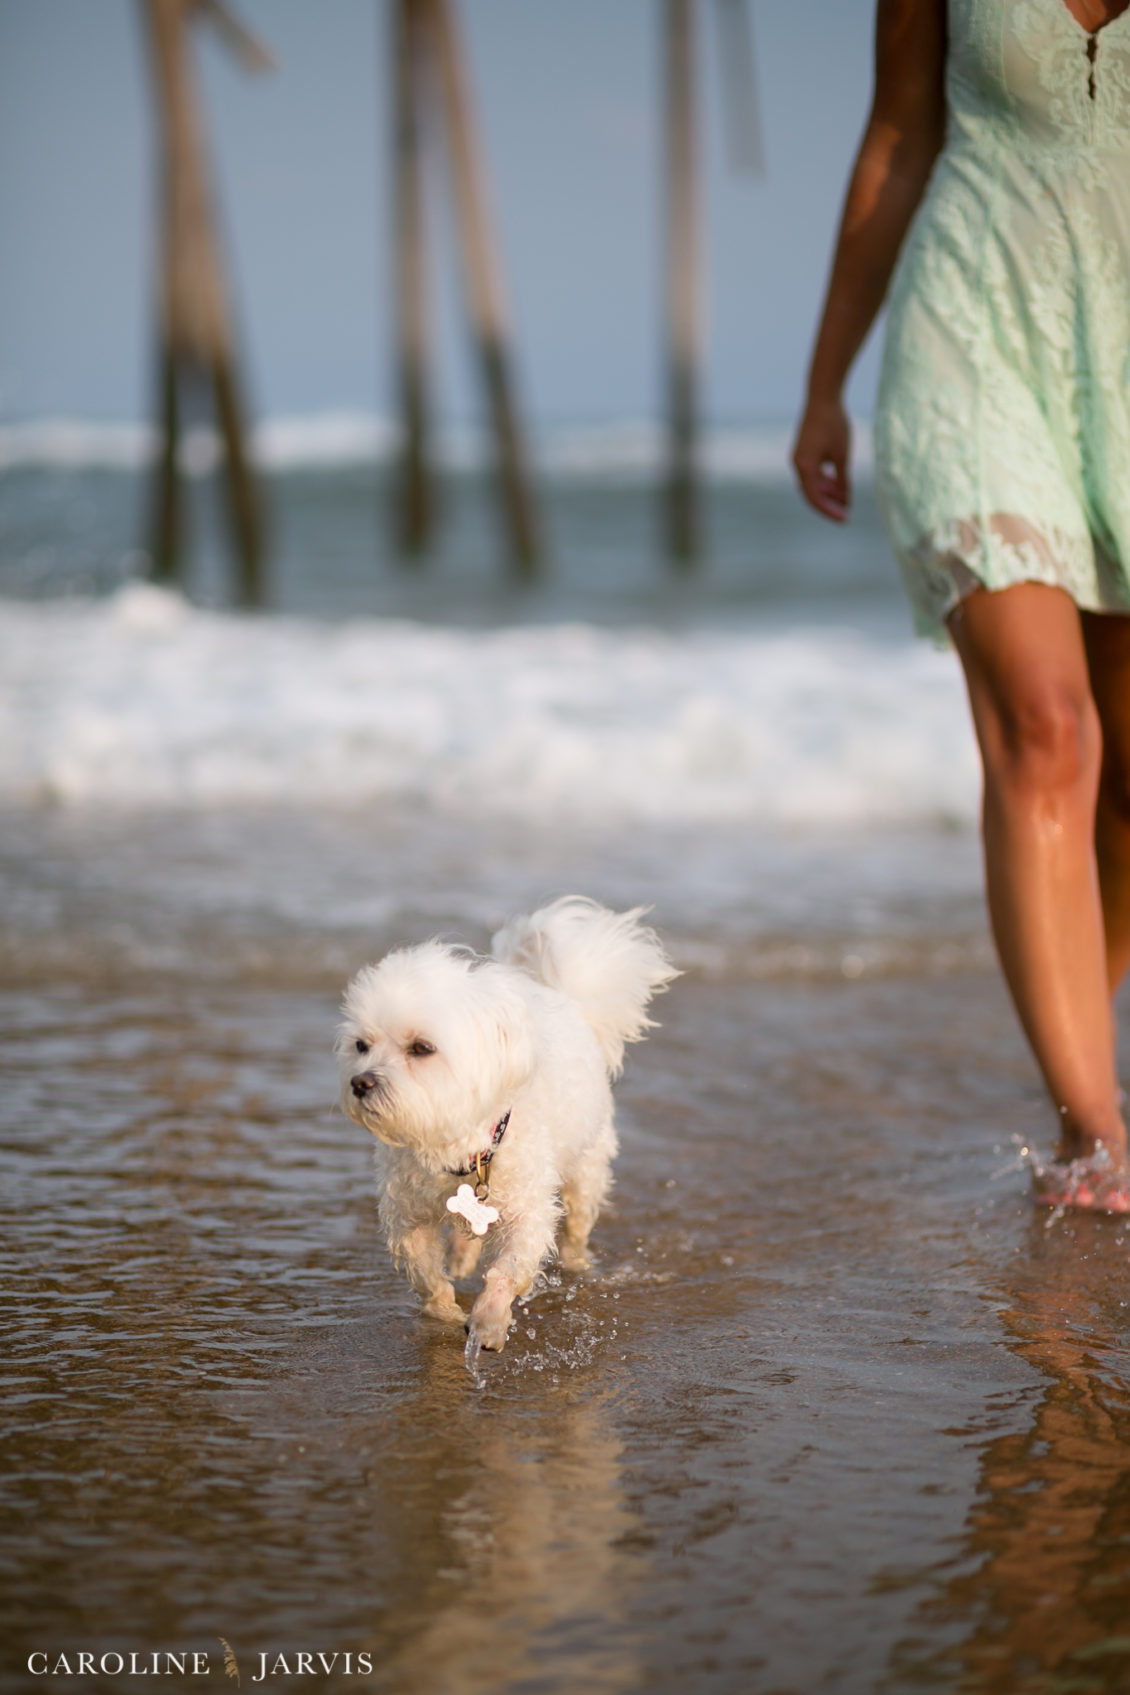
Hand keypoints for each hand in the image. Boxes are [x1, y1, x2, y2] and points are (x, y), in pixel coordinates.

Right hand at [792, 396, 851, 522]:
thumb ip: (842, 479)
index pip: (816, 499)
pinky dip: (824, 480)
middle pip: (811, 494)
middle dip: (829, 505)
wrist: (822, 397)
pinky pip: (812, 473)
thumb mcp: (842, 455)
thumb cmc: (834, 424)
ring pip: (812, 483)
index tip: (845, 519)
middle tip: (846, 513)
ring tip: (845, 499)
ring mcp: (798, 458)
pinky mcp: (803, 451)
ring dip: (827, 493)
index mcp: (805, 467)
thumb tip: (844, 498)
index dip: (830, 512)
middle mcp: (797, 465)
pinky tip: (838, 483)